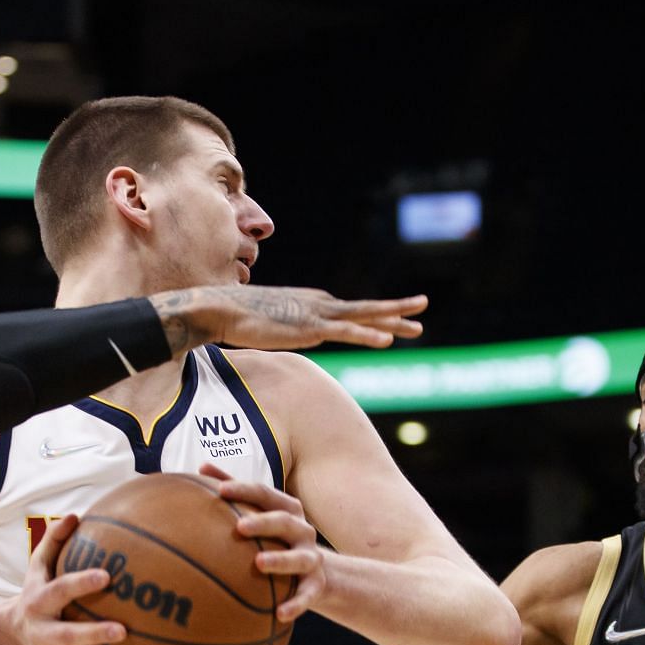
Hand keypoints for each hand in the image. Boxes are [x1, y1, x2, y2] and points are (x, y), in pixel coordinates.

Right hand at [9, 513, 130, 644]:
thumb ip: (55, 541)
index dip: (81, 583)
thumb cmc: (38, 591)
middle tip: (123, 629)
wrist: (14, 632)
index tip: (107, 575)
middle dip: (93, 634)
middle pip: (67, 635)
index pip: (60, 590)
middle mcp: (42, 632)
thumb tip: (76, 515)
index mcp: (39, 601)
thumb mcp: (39, 565)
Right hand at [155, 287, 425, 352]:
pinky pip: (345, 333)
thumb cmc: (237, 318)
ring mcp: (317, 315)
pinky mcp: (309, 328)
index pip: (349, 311)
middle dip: (396, 309)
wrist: (221, 309)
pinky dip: (367, 335)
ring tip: (419, 324)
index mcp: (311, 304)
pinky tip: (387, 340)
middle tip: (422, 306)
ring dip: (393, 318)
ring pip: (364, 316)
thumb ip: (277, 329)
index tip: (394, 319)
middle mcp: (319, 304)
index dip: (374, 315)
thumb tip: (272, 334)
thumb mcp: (266, 324)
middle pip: (365, 309)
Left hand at [200, 463, 323, 621]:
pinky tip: (279, 614)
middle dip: (263, 522)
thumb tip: (200, 468)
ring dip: (280, 561)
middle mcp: (302, 530)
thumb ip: (235, 491)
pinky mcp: (316, 585)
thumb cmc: (277, 539)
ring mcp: (311, 558)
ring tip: (259, 564)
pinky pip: (307, 596)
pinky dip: (295, 605)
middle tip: (240, 527)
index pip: (265, 494)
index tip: (220, 490)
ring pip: (298, 558)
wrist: (318, 572)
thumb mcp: (262, 514)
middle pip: (284, 522)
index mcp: (287, 510)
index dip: (244, 490)